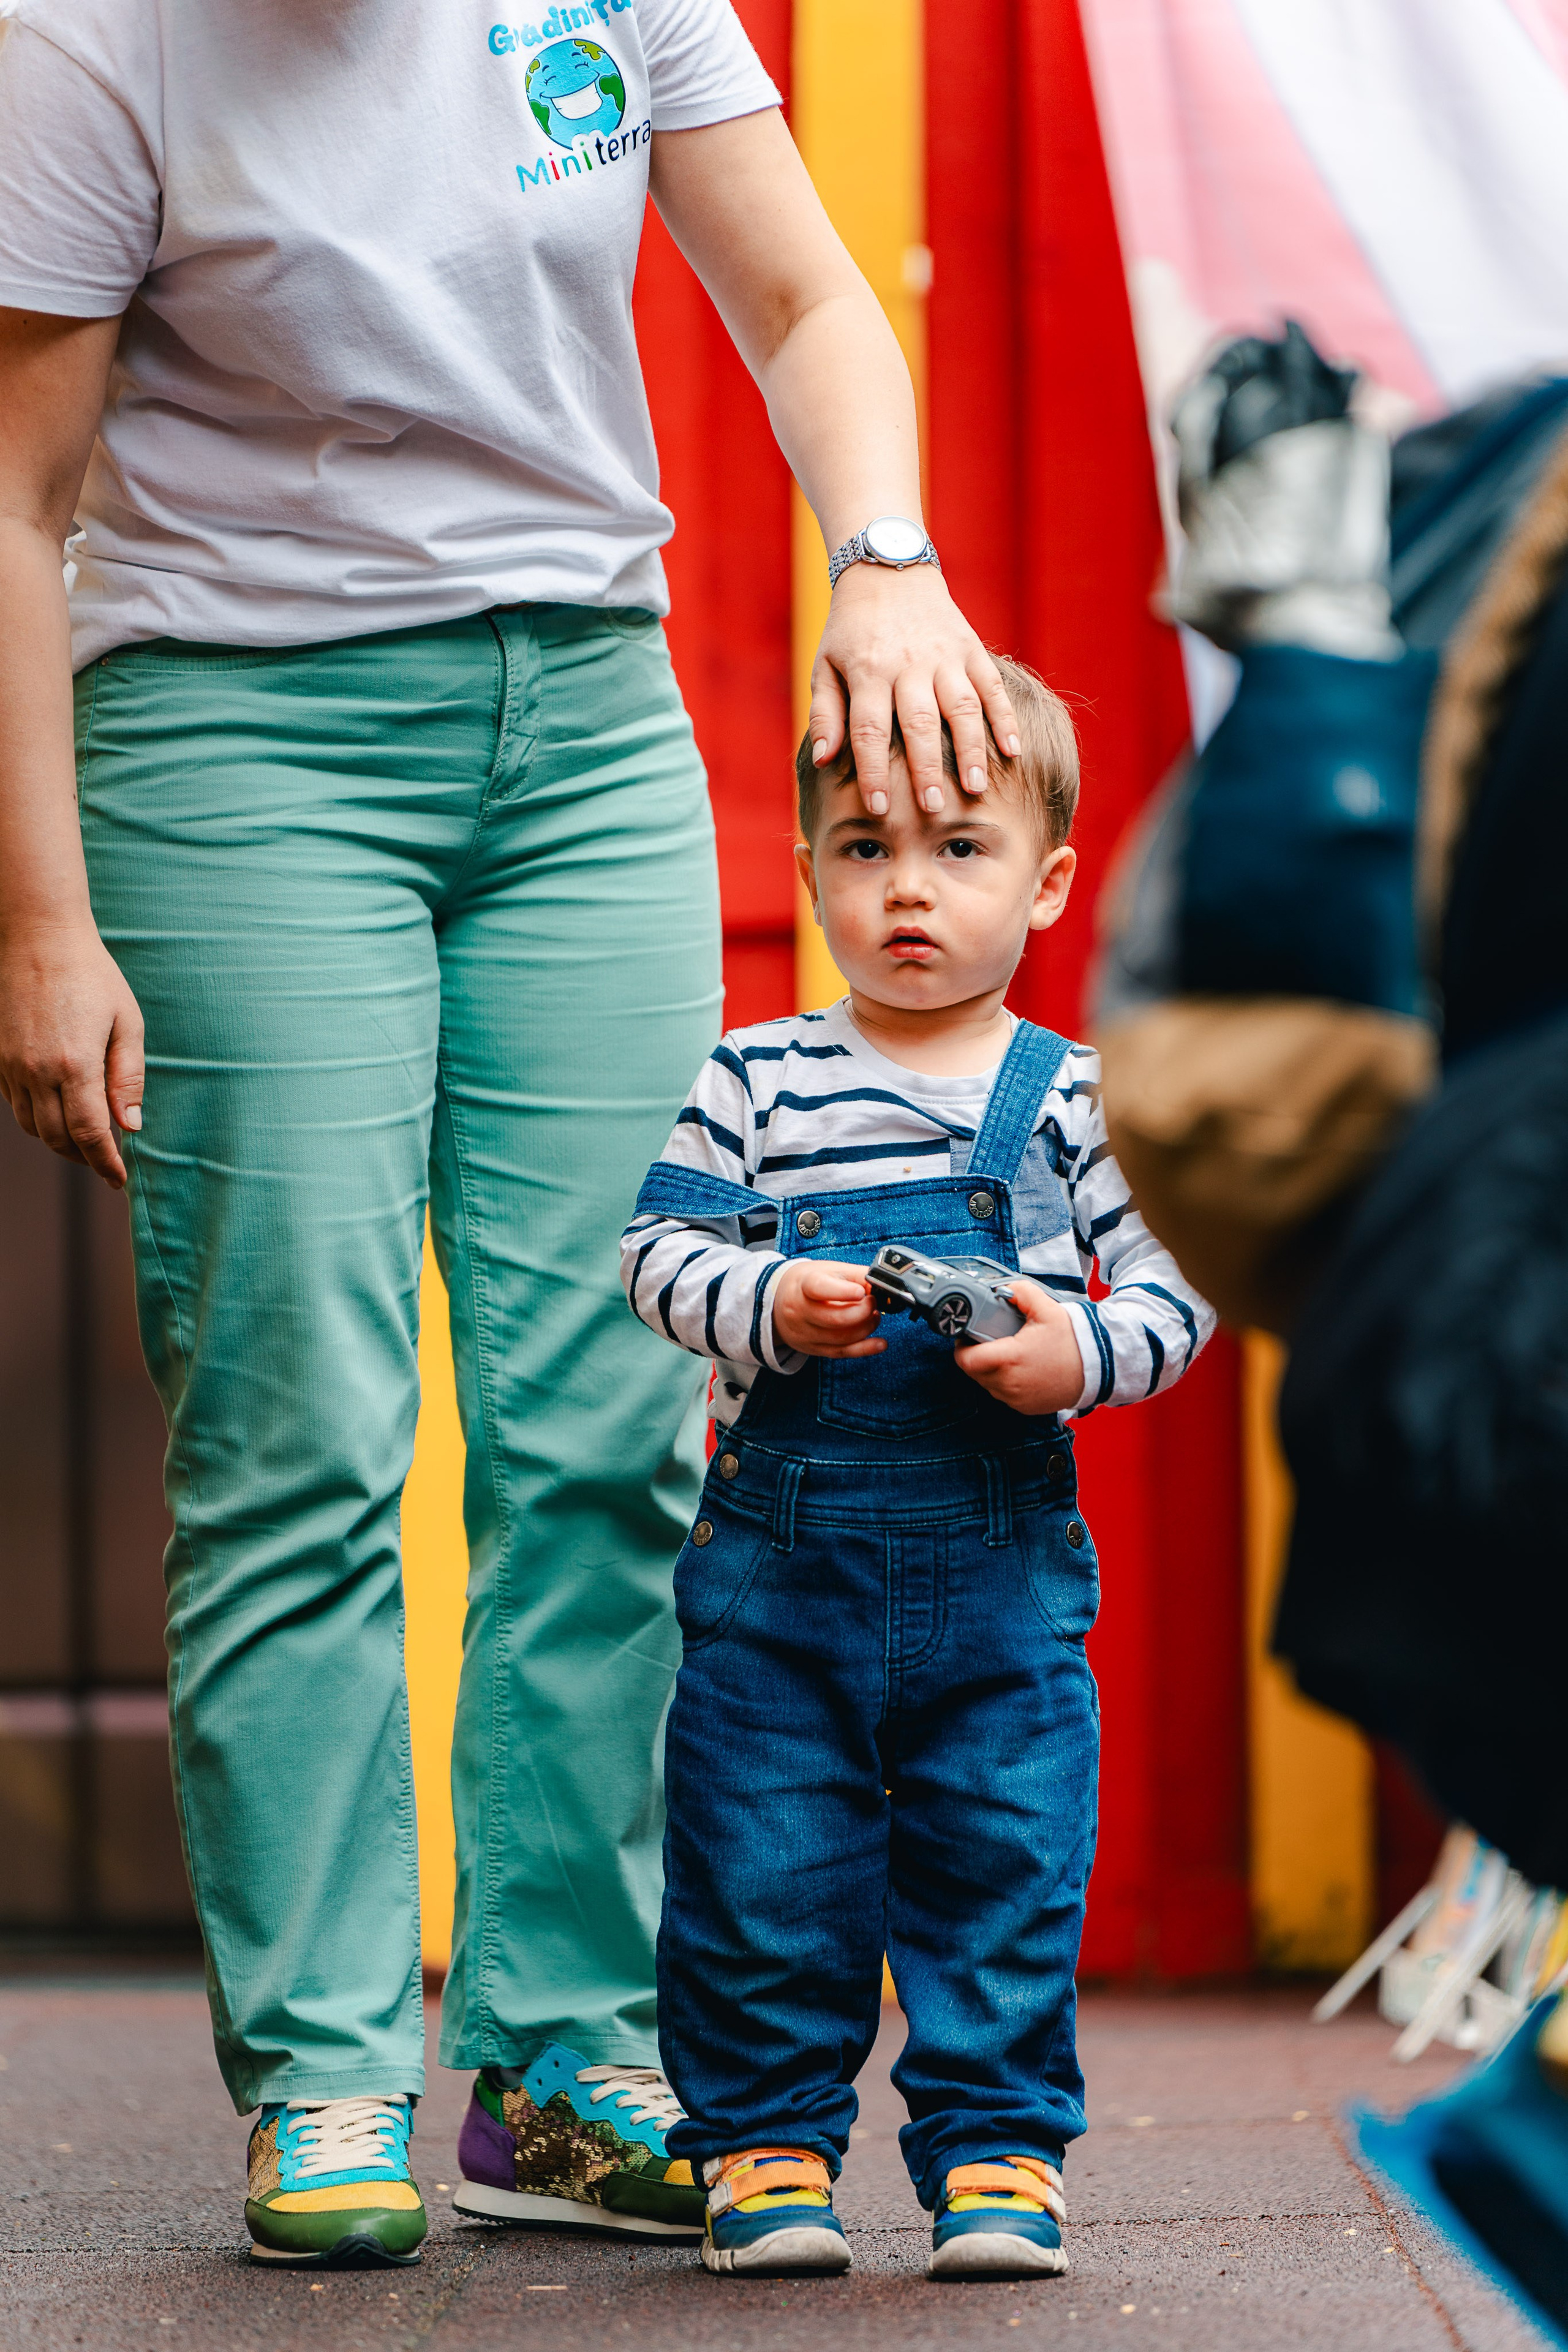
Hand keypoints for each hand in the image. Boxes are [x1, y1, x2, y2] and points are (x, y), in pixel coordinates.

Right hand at [0, 921, 144, 1187]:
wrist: (38, 938)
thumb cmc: (93, 976)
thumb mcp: (127, 1023)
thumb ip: (128, 1078)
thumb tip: (131, 1126)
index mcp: (75, 1064)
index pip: (89, 1133)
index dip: (104, 1162)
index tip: (118, 1178)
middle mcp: (36, 1071)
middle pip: (57, 1138)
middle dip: (83, 1158)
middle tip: (106, 1161)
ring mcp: (11, 1066)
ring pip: (32, 1126)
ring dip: (59, 1142)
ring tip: (85, 1140)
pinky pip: (15, 1104)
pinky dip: (37, 1118)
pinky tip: (58, 1110)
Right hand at [771, 1258, 885, 1358]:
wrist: (778, 1300)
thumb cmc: (808, 1282)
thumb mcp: (829, 1270)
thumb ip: (856, 1275)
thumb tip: (883, 1284)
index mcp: (803, 1285)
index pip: (819, 1288)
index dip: (842, 1292)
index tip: (861, 1292)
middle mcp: (800, 1311)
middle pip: (834, 1319)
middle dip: (863, 1312)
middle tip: (873, 1303)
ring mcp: (805, 1333)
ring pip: (841, 1338)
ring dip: (866, 1328)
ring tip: (874, 1316)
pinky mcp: (813, 1348)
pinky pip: (842, 1352)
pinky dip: (865, 1349)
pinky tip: (880, 1343)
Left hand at [807, 564, 1020, 817]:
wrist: (888, 571)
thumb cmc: (851, 631)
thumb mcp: (825, 666)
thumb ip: (825, 714)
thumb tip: (823, 761)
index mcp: (869, 671)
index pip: (869, 729)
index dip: (873, 771)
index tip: (879, 808)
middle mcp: (909, 664)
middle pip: (919, 723)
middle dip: (926, 768)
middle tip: (932, 807)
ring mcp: (945, 655)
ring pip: (962, 707)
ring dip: (971, 750)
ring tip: (975, 788)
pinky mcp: (970, 648)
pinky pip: (991, 686)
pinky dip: (1005, 718)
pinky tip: (1014, 751)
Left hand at [957, 1278, 1086, 1414]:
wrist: (1098, 1368)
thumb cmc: (1073, 1340)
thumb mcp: (1047, 1308)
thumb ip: (1021, 1292)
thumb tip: (1003, 1289)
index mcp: (1009, 1359)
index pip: (966, 1360)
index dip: (962, 1347)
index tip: (968, 1336)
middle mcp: (1009, 1384)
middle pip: (974, 1372)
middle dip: (976, 1355)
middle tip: (989, 1340)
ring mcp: (1017, 1399)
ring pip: (987, 1384)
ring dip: (990, 1370)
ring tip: (1007, 1353)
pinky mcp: (1025, 1408)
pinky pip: (1003, 1395)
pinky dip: (1005, 1382)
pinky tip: (1020, 1368)